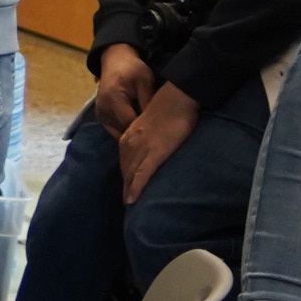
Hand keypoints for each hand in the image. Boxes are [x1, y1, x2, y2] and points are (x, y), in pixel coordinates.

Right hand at [92, 42, 155, 133]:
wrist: (116, 62)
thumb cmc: (133, 70)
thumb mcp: (145, 81)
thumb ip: (148, 101)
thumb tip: (156, 122)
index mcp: (113, 98)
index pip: (129, 123)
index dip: (144, 130)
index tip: (159, 133)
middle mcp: (103, 108)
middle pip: (123, 130)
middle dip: (139, 134)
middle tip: (156, 135)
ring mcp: (100, 113)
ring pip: (119, 132)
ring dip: (132, 133)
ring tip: (147, 132)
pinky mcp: (101, 116)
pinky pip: (114, 130)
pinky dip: (125, 131)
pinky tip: (136, 128)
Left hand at [118, 80, 201, 205]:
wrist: (176, 98)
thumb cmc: (169, 108)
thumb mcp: (152, 123)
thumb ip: (148, 134)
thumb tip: (154, 143)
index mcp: (130, 134)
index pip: (125, 158)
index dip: (125, 172)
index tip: (126, 184)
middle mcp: (131, 142)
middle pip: (125, 168)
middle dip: (125, 183)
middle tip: (127, 198)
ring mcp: (142, 148)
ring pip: (130, 173)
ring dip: (129, 189)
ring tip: (130, 202)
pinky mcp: (154, 153)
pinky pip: (142, 174)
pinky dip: (136, 188)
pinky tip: (132, 199)